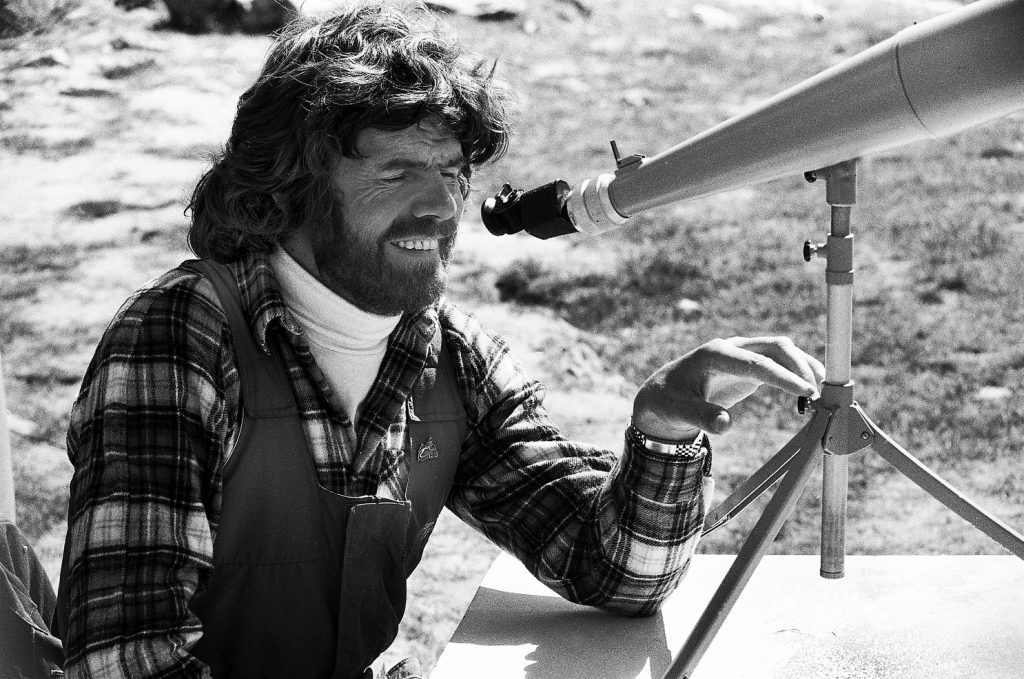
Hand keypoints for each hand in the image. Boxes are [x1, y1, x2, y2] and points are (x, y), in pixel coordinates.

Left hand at [631, 336, 824, 440]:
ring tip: (821, 394)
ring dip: (804, 368)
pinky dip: (796, 374)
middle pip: (776, 347)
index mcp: (715, 354)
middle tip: (818, 395)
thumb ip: (702, 417)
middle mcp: (732, 348)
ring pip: (782, 351)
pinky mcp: (749, 366)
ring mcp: (742, 354)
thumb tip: (725, 425)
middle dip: (800, 367)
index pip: (757, 362)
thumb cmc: (669, 402)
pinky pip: (779, 363)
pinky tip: (809, 392)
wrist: (663, 396)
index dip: (783, 376)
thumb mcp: (679, 412)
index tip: (806, 390)